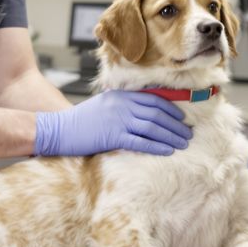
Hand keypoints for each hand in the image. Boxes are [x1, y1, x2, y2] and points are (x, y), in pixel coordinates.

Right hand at [34, 90, 191, 156]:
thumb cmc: (82, 121)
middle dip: (176, 125)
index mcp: (121, 95)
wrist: (59, 130)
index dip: (171, 110)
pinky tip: (168, 151)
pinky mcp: (112, 136)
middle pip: (157, 114)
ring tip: (183, 144)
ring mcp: (118, 120)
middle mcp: (122, 105)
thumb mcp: (104, 105)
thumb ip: (123, 106)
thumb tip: (146, 114)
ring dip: (171, 136)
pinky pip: (141, 141)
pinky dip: (157, 146)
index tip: (182, 119)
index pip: (154, 99)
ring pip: (153, 127)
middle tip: (188, 134)